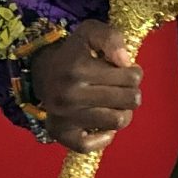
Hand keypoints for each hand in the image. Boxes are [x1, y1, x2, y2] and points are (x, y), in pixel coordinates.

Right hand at [30, 20, 141, 154]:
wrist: (43, 71)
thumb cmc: (74, 52)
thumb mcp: (90, 32)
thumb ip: (111, 37)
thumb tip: (125, 61)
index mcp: (78, 69)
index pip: (132, 77)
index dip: (134, 72)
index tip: (123, 70)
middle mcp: (69, 95)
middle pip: (130, 100)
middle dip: (131, 91)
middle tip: (120, 87)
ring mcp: (64, 117)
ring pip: (118, 122)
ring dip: (123, 112)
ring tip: (114, 103)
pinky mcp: (60, 133)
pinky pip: (90, 146)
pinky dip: (103, 136)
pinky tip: (103, 124)